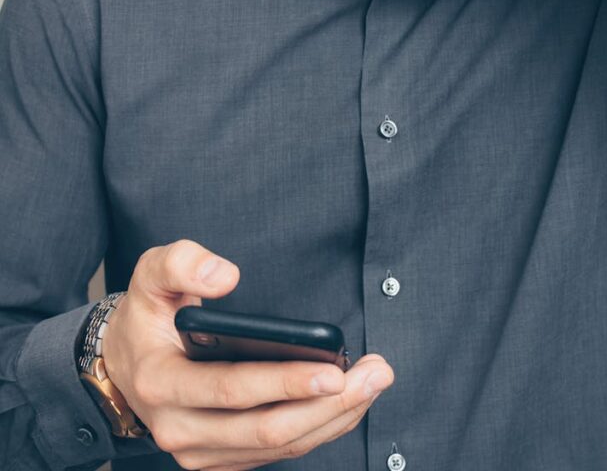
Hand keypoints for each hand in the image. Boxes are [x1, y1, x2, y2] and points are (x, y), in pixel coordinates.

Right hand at [100, 239, 393, 470]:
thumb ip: (181, 262)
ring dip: (334, 419)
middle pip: (266, 429)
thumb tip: (226, 275)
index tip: (332, 371)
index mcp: (161, 383)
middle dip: (329, 404)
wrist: (124, 363)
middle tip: (375, 374)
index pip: (231, 390)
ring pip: (278, 447)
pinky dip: (319, 429)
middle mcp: (179, 429)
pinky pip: (277, 452)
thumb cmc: (148, 315)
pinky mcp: (222, 458)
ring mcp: (201, 451)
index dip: (284, 383)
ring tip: (373, 383)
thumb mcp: (150, 276)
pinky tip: (349, 401)